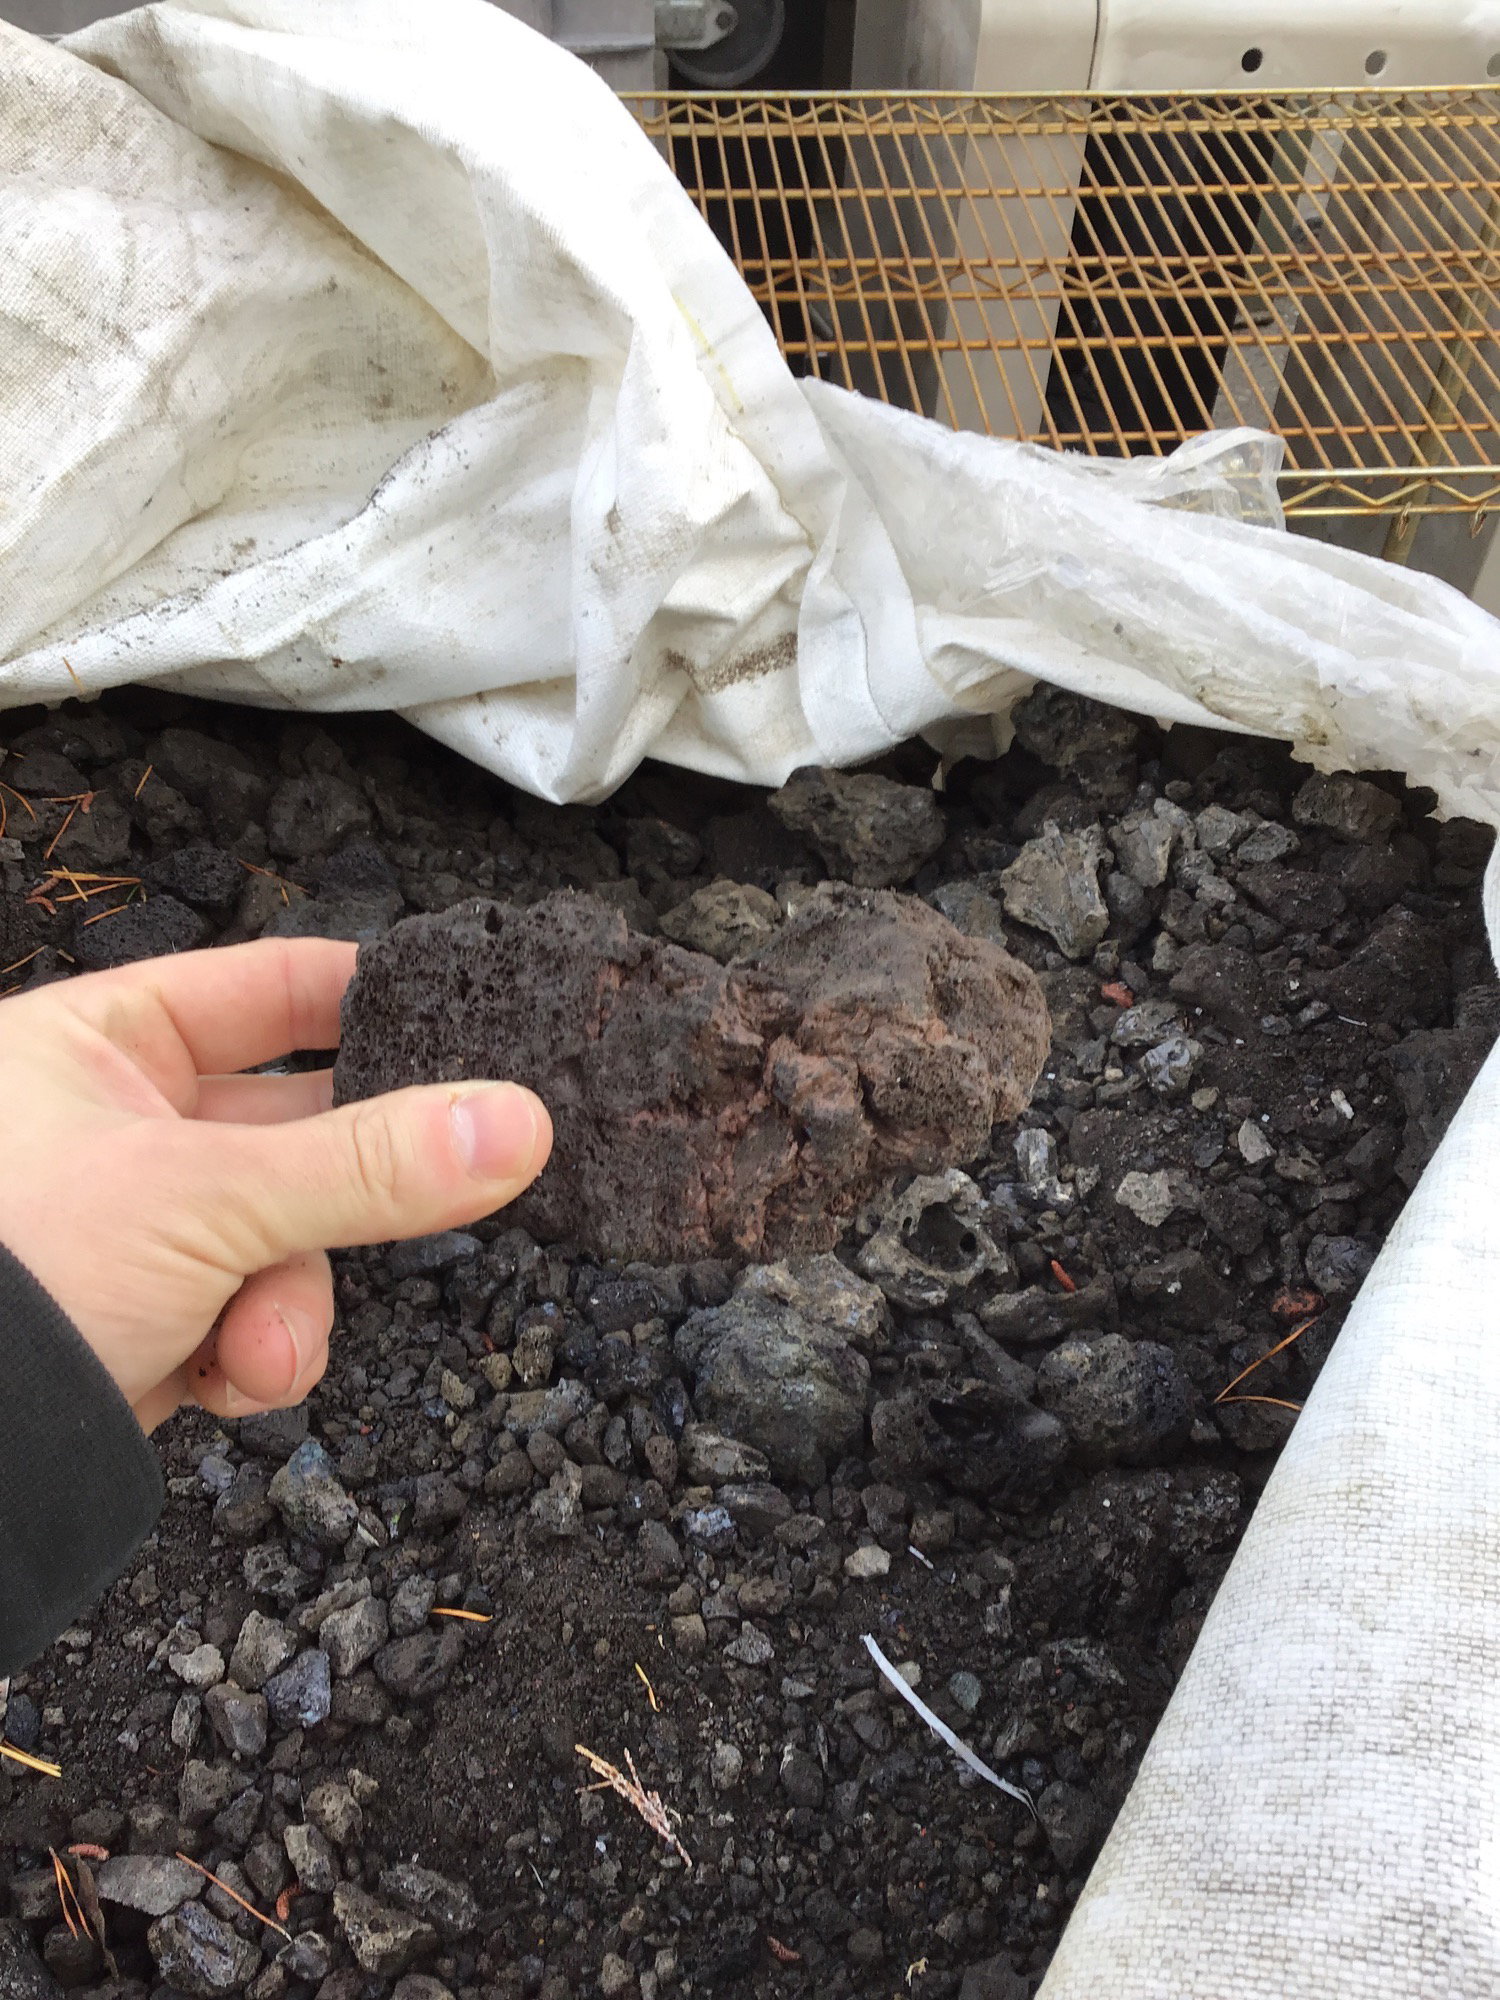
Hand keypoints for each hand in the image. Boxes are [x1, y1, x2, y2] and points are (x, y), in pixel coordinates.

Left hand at [0, 939, 550, 1431]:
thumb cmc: (11, 1280)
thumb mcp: (206, 1198)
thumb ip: (368, 1164)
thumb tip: (515, 1121)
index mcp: (97, 1043)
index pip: (266, 987)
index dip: (366, 1003)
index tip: (464, 1027)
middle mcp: (114, 1124)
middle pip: (299, 1129)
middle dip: (340, 1201)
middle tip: (438, 1193)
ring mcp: (135, 1228)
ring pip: (288, 1240)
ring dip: (292, 1304)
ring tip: (259, 1348)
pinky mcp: (149, 1320)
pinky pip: (253, 1316)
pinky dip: (254, 1354)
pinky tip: (227, 1380)